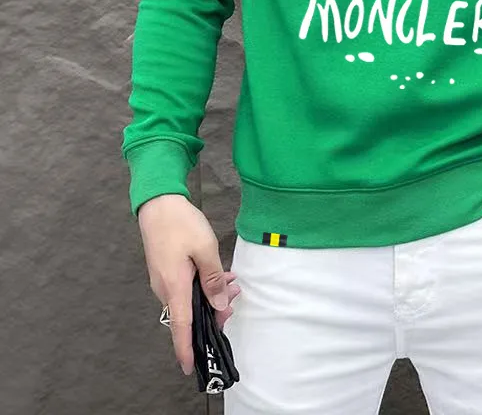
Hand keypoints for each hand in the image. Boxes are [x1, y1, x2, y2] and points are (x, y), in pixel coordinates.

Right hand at [138, 194, 240, 374]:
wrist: (158, 204)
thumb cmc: (181, 224)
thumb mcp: (205, 249)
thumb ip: (213, 279)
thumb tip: (219, 306)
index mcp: (174, 286)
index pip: (181, 327)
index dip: (186, 349)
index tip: (190, 367)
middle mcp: (165, 288)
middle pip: (189, 313)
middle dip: (214, 312)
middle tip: (235, 296)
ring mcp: (163, 280)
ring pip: (190, 299)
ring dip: (211, 295)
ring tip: (232, 281)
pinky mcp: (165, 271)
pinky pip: (185, 287)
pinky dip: (203, 285)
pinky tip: (219, 273)